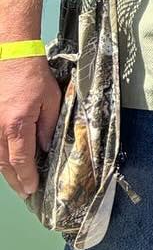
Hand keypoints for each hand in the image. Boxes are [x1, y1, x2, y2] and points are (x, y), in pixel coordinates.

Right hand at [0, 57, 60, 197]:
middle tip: (25, 192)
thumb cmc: (34, 77)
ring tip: (17, 181)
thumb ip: (48, 127)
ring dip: (5, 171)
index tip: (32, 188)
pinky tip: (6, 163)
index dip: (26, 177)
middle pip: (4, 164)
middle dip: (15, 180)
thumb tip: (45, 149)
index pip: (21, 160)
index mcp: (16, 126)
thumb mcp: (51, 100)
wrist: (12, 57)